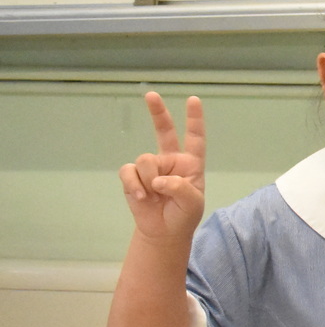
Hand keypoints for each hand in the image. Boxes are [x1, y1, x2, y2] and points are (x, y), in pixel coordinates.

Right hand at [120, 92, 205, 243]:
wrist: (164, 231)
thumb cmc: (184, 215)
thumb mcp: (192, 203)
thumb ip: (180, 188)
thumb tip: (158, 180)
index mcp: (191, 163)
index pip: (195, 138)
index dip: (194, 119)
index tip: (194, 100)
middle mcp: (170, 160)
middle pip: (163, 131)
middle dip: (157, 112)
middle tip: (151, 95)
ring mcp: (151, 167)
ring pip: (145, 160)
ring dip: (148, 180)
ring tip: (154, 196)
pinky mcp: (132, 176)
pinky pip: (128, 172)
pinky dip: (134, 185)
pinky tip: (142, 198)